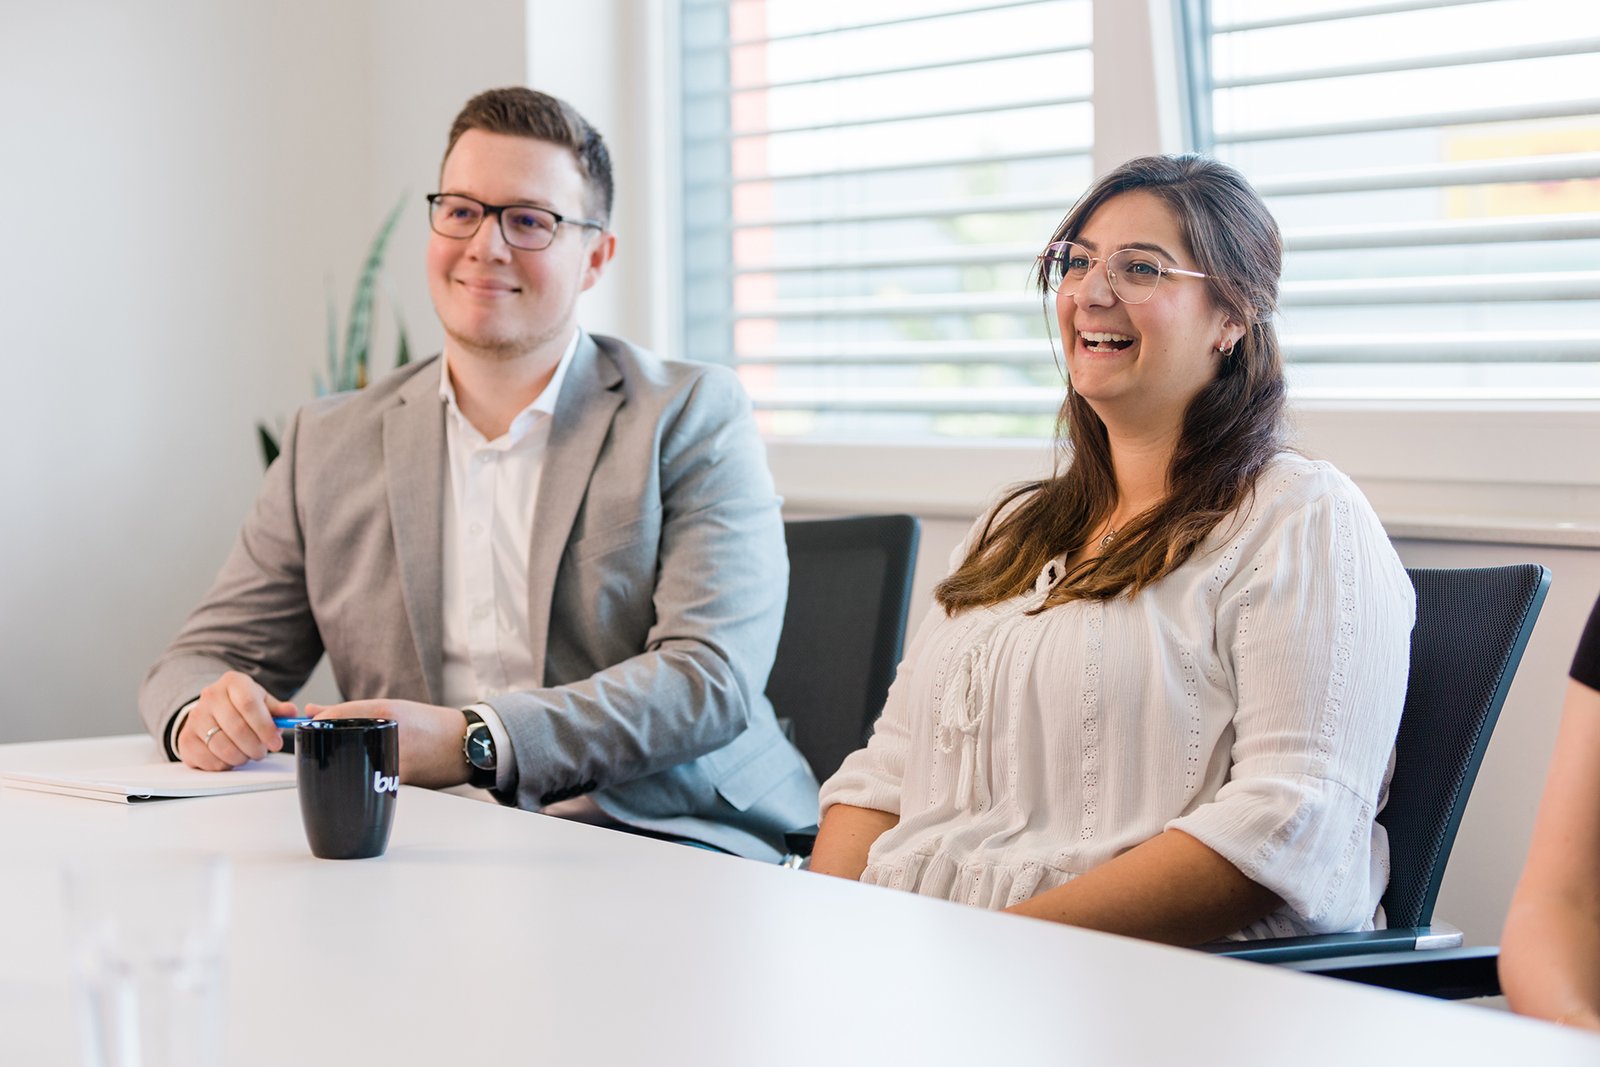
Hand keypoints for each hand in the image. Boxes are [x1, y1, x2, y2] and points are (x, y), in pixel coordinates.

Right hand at [178, 671, 294, 770]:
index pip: (249, 704)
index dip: (265, 727)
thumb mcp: (262, 701)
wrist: (211, 710)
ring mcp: (194, 718)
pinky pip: (209, 760)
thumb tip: (291, 713)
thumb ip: (278, 709)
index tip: (275, 742)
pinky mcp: (185, 739)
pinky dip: (225, 765)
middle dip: (255, 746)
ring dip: (241, 757)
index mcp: (233, 682)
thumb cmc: (241, 706)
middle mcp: (210, 696)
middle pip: (237, 728)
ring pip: (222, 747)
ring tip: (248, 754)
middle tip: (263, 752)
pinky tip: (231, 757)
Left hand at [306, 699, 469, 788]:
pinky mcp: (399, 779)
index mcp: (386, 711)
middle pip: (341, 741)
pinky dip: (363, 775)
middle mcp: (388, 733)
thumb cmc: (430, 725)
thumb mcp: (393, 708)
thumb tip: (314, 710)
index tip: (307, 729)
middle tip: (323, 750)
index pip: (336, 715)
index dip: (317, 723)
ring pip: (353, 763)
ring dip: (344, 763)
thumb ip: (353, 710)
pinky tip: (368, 772)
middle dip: (328, 747)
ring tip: (349, 760)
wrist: (464, 745)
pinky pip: (370, 777)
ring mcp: (394, 757)